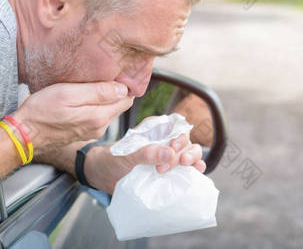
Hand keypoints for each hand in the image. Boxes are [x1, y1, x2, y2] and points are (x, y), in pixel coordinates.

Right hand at [12, 81, 133, 155]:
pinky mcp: (82, 131)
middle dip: (114, 90)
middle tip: (101, 75)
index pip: (127, 98)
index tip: (114, 72)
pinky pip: (96, 115)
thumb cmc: (42, 111)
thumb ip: (97, 92)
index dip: (123, 84)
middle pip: (118, 104)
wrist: (24, 133)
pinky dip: (93, 105)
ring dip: (102, 97)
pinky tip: (80, 97)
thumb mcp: (68, 94)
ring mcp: (91, 131)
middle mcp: (99, 127)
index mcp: (98, 116)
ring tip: (88, 84)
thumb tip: (123, 89)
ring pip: (107, 109)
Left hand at [84, 133, 205, 193]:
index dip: (179, 136)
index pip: (175, 126)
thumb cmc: (113, 159)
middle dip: (186, 150)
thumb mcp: (126, 156)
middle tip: (181, 162)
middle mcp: (163, 139)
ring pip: (189, 151)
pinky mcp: (169, 169)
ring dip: (193, 158)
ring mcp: (168, 155)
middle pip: (185, 140)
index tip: (173, 149)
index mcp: (154, 128)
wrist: (104, 175)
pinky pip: (186, 167)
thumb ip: (145, 154)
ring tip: (188, 167)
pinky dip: (193, 169)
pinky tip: (197, 172)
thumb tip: (169, 153)